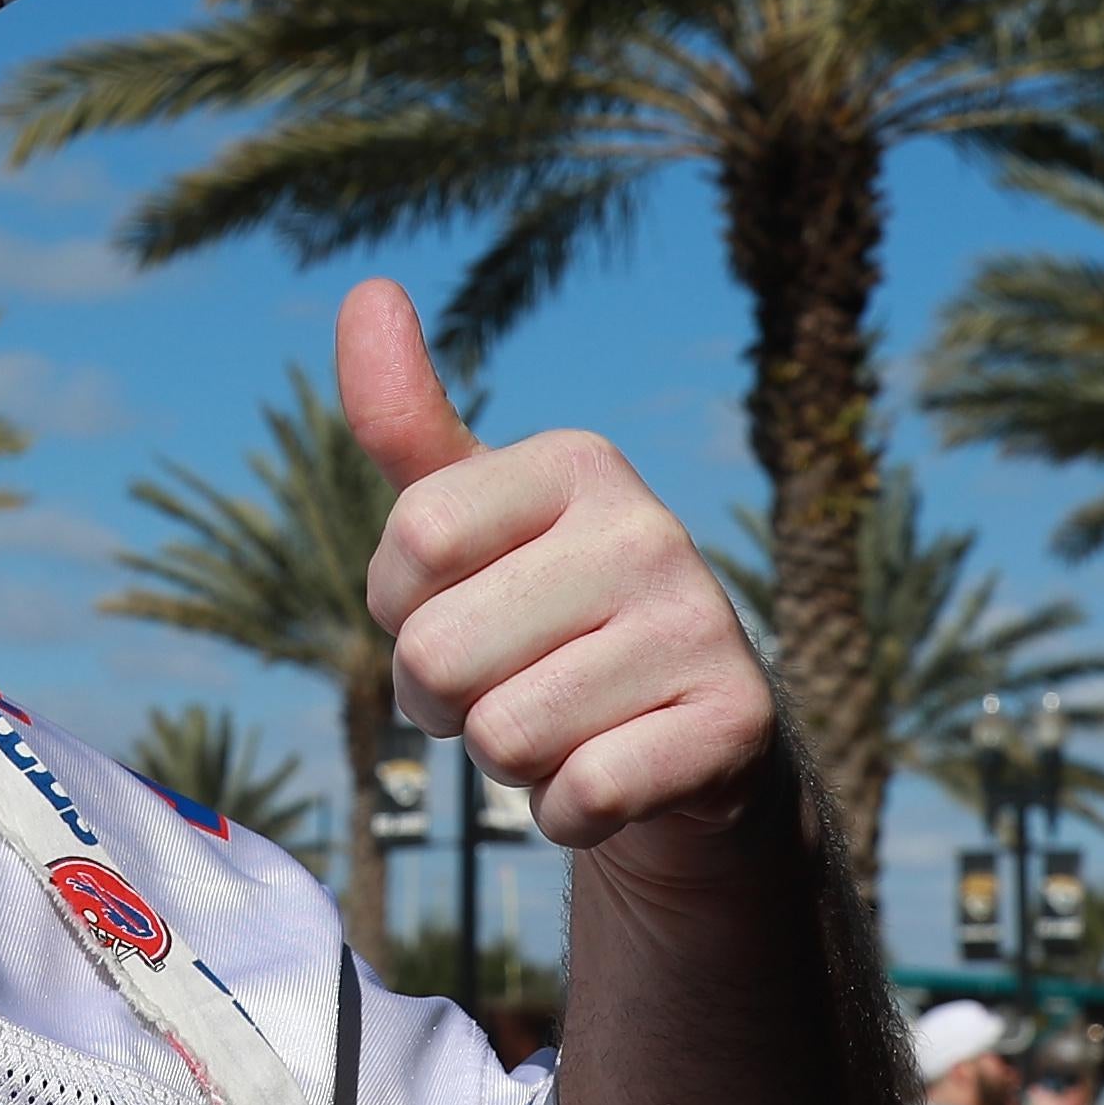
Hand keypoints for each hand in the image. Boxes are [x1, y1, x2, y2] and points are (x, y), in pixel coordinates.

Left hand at [343, 278, 778, 852]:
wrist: (689, 746)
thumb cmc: (546, 620)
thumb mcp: (471, 520)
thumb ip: (405, 424)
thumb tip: (367, 290)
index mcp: (578, 462)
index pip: (413, 540)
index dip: (400, 606)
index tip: (454, 607)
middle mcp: (650, 529)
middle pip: (439, 652)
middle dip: (442, 700)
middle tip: (503, 684)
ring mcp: (702, 626)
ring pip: (505, 737)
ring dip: (507, 761)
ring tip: (562, 725)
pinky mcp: (736, 726)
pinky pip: (580, 799)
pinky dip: (567, 814)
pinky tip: (609, 776)